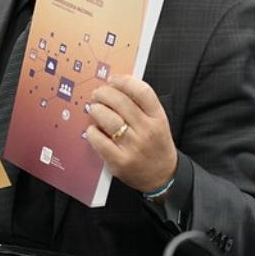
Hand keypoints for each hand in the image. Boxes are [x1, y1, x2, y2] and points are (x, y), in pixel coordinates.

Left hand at [86, 75, 176, 193]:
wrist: (162, 176)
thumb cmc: (155, 144)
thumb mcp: (157, 121)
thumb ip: (140, 105)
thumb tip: (114, 86)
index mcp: (158, 118)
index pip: (142, 91)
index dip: (124, 81)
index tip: (113, 79)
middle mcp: (148, 131)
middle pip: (121, 102)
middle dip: (104, 93)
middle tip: (98, 93)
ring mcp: (134, 148)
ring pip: (108, 119)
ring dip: (96, 109)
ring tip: (95, 108)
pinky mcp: (120, 162)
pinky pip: (99, 140)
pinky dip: (92, 131)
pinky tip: (94, 129)